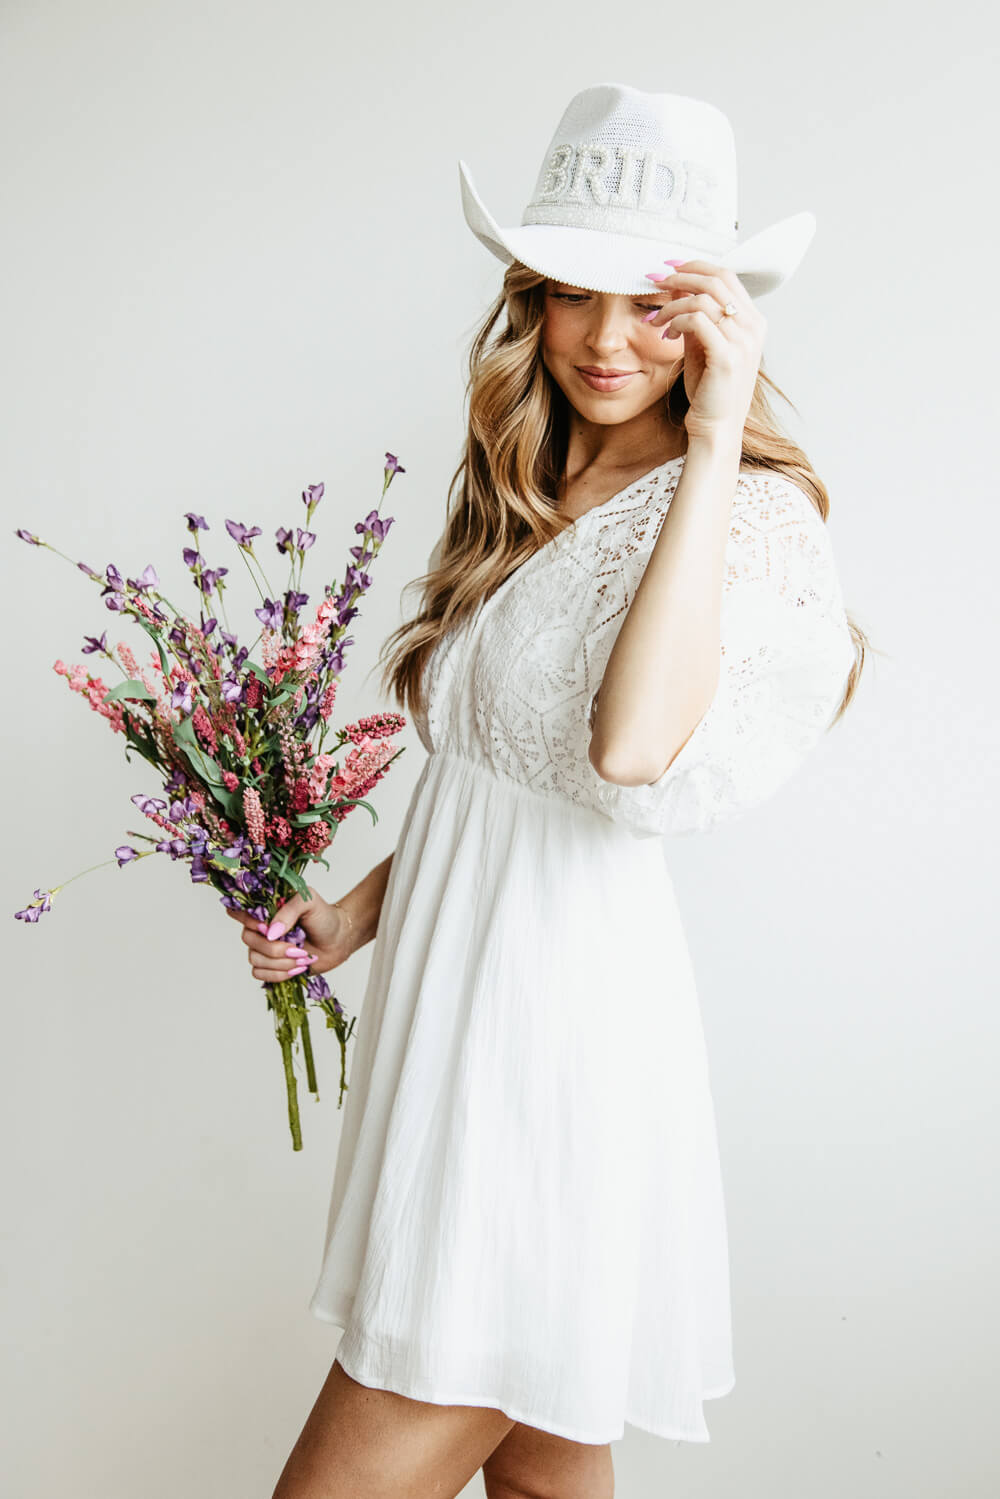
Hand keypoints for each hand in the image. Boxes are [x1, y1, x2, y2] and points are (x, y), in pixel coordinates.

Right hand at [224, 884, 354, 984]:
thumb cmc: (324, 917)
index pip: (238, 911)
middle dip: (274, 948)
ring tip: (302, 958)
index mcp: (265, 909)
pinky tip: (296, 968)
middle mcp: (260, 928)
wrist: (339, 940)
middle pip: (248, 939)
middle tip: (297, 947)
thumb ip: (289, 910)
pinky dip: (279, 974)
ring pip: (255, 960)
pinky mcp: (271, 966)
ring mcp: (264, 948)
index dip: (247, 920)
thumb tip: (270, 932)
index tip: (267, 926)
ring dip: (281, 962)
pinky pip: (260, 974)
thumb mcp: (309, 902)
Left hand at [644, 260, 765, 444]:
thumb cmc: (709, 391)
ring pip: (702, 299)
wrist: (716, 427)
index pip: (726, 276)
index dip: (696, 265)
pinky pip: (696, 320)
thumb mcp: (702, 346)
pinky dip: (676, 321)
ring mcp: (743, 341)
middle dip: (681, 275)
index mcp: (752, 321)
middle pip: (716, 279)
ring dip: (672, 304)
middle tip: (655, 281)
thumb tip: (678, 288)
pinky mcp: (726, 356)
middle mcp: (753, 327)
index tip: (669, 266)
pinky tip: (666, 334)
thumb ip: (695, 317)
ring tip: (656, 320)